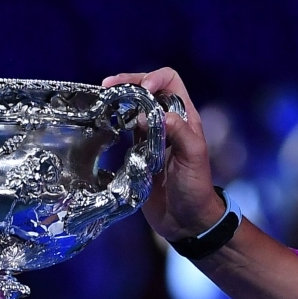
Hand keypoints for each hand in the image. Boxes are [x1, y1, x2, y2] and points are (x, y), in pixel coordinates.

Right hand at [102, 68, 223, 241]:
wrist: (187, 220)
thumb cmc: (195, 188)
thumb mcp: (193, 157)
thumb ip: (178, 132)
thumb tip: (150, 113)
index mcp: (185, 117)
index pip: (171, 81)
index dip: (154, 78)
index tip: (140, 88)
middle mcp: (168, 122)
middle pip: (147, 89)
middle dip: (129, 83)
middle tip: (107, 86)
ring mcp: (152, 136)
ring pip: (134, 108)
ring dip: (118, 101)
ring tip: (102, 102)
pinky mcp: (138, 152)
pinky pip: (125, 130)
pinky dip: (114, 122)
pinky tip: (102, 123)